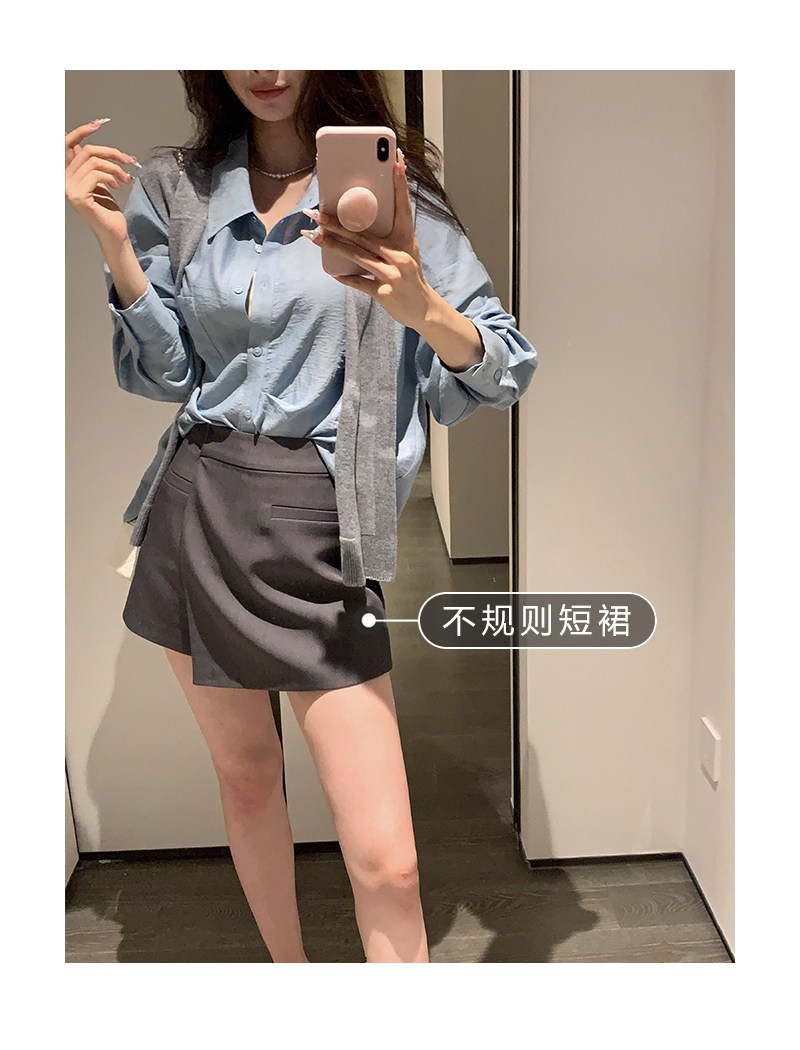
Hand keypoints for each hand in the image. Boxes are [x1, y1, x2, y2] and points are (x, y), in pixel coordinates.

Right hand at [65, 119, 139, 245]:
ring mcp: (69, 188)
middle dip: (111, 152)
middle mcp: (64, 180)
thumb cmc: (108, 210)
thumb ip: (94, 166)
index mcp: (68, 174)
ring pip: (94, 162)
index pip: (68, 145)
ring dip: (116, 168)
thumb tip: (93, 145)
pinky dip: (111, 177)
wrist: (114, 231)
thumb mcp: (101, 182)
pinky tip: (118, 186)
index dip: (82, 131)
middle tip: (128, 160)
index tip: (98, 123)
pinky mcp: (78, 195)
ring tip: (126, 178)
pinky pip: (96, 174)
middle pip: (87, 151)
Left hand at [302, 148, 435, 329]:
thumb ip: (388, 238)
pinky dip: (347, 278)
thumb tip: (359, 222)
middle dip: (338, 224)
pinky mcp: (384, 292)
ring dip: (333, 246)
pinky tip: (333, 273)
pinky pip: (360, 283)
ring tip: (315, 237)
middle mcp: (400, 255)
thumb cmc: (411, 275)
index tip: (395, 162)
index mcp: (407, 240)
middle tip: (317, 214)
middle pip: (364, 235)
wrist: (423, 308)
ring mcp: (392, 274)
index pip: (403, 207)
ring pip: (357, 256)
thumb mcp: (406, 251)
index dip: (399, 185)